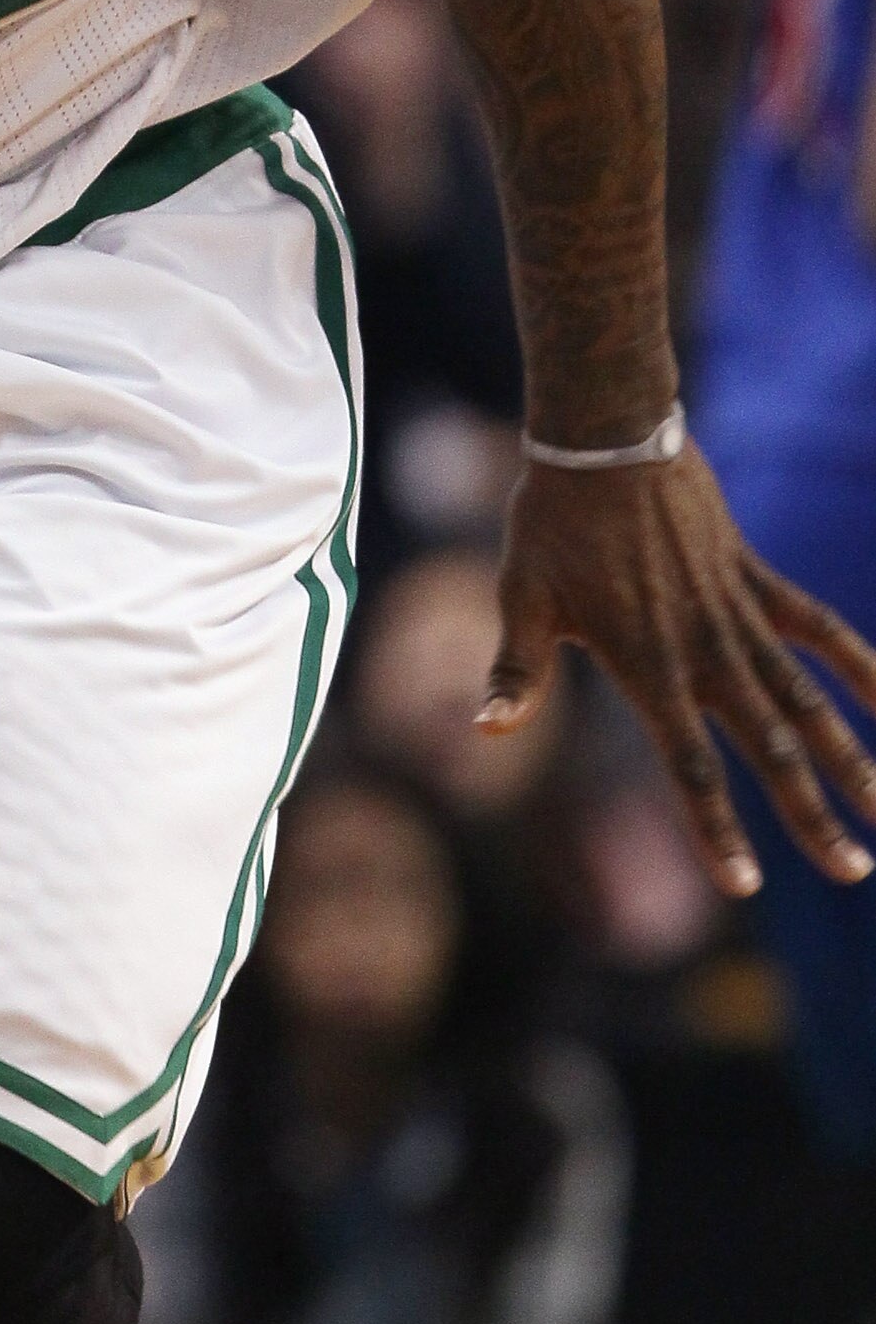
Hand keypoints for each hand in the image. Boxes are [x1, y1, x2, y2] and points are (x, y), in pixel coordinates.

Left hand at [481, 443, 875, 894]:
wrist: (602, 438)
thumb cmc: (551, 523)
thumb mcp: (523, 598)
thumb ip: (515, 671)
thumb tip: (484, 730)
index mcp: (648, 668)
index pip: (690, 768)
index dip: (717, 828)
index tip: (745, 885)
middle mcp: (703, 651)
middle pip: (770, 748)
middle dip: (811, 816)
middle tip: (853, 872)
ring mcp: (736, 613)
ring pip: (806, 700)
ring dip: (849, 756)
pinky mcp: (755, 576)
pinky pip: (818, 627)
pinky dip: (858, 663)